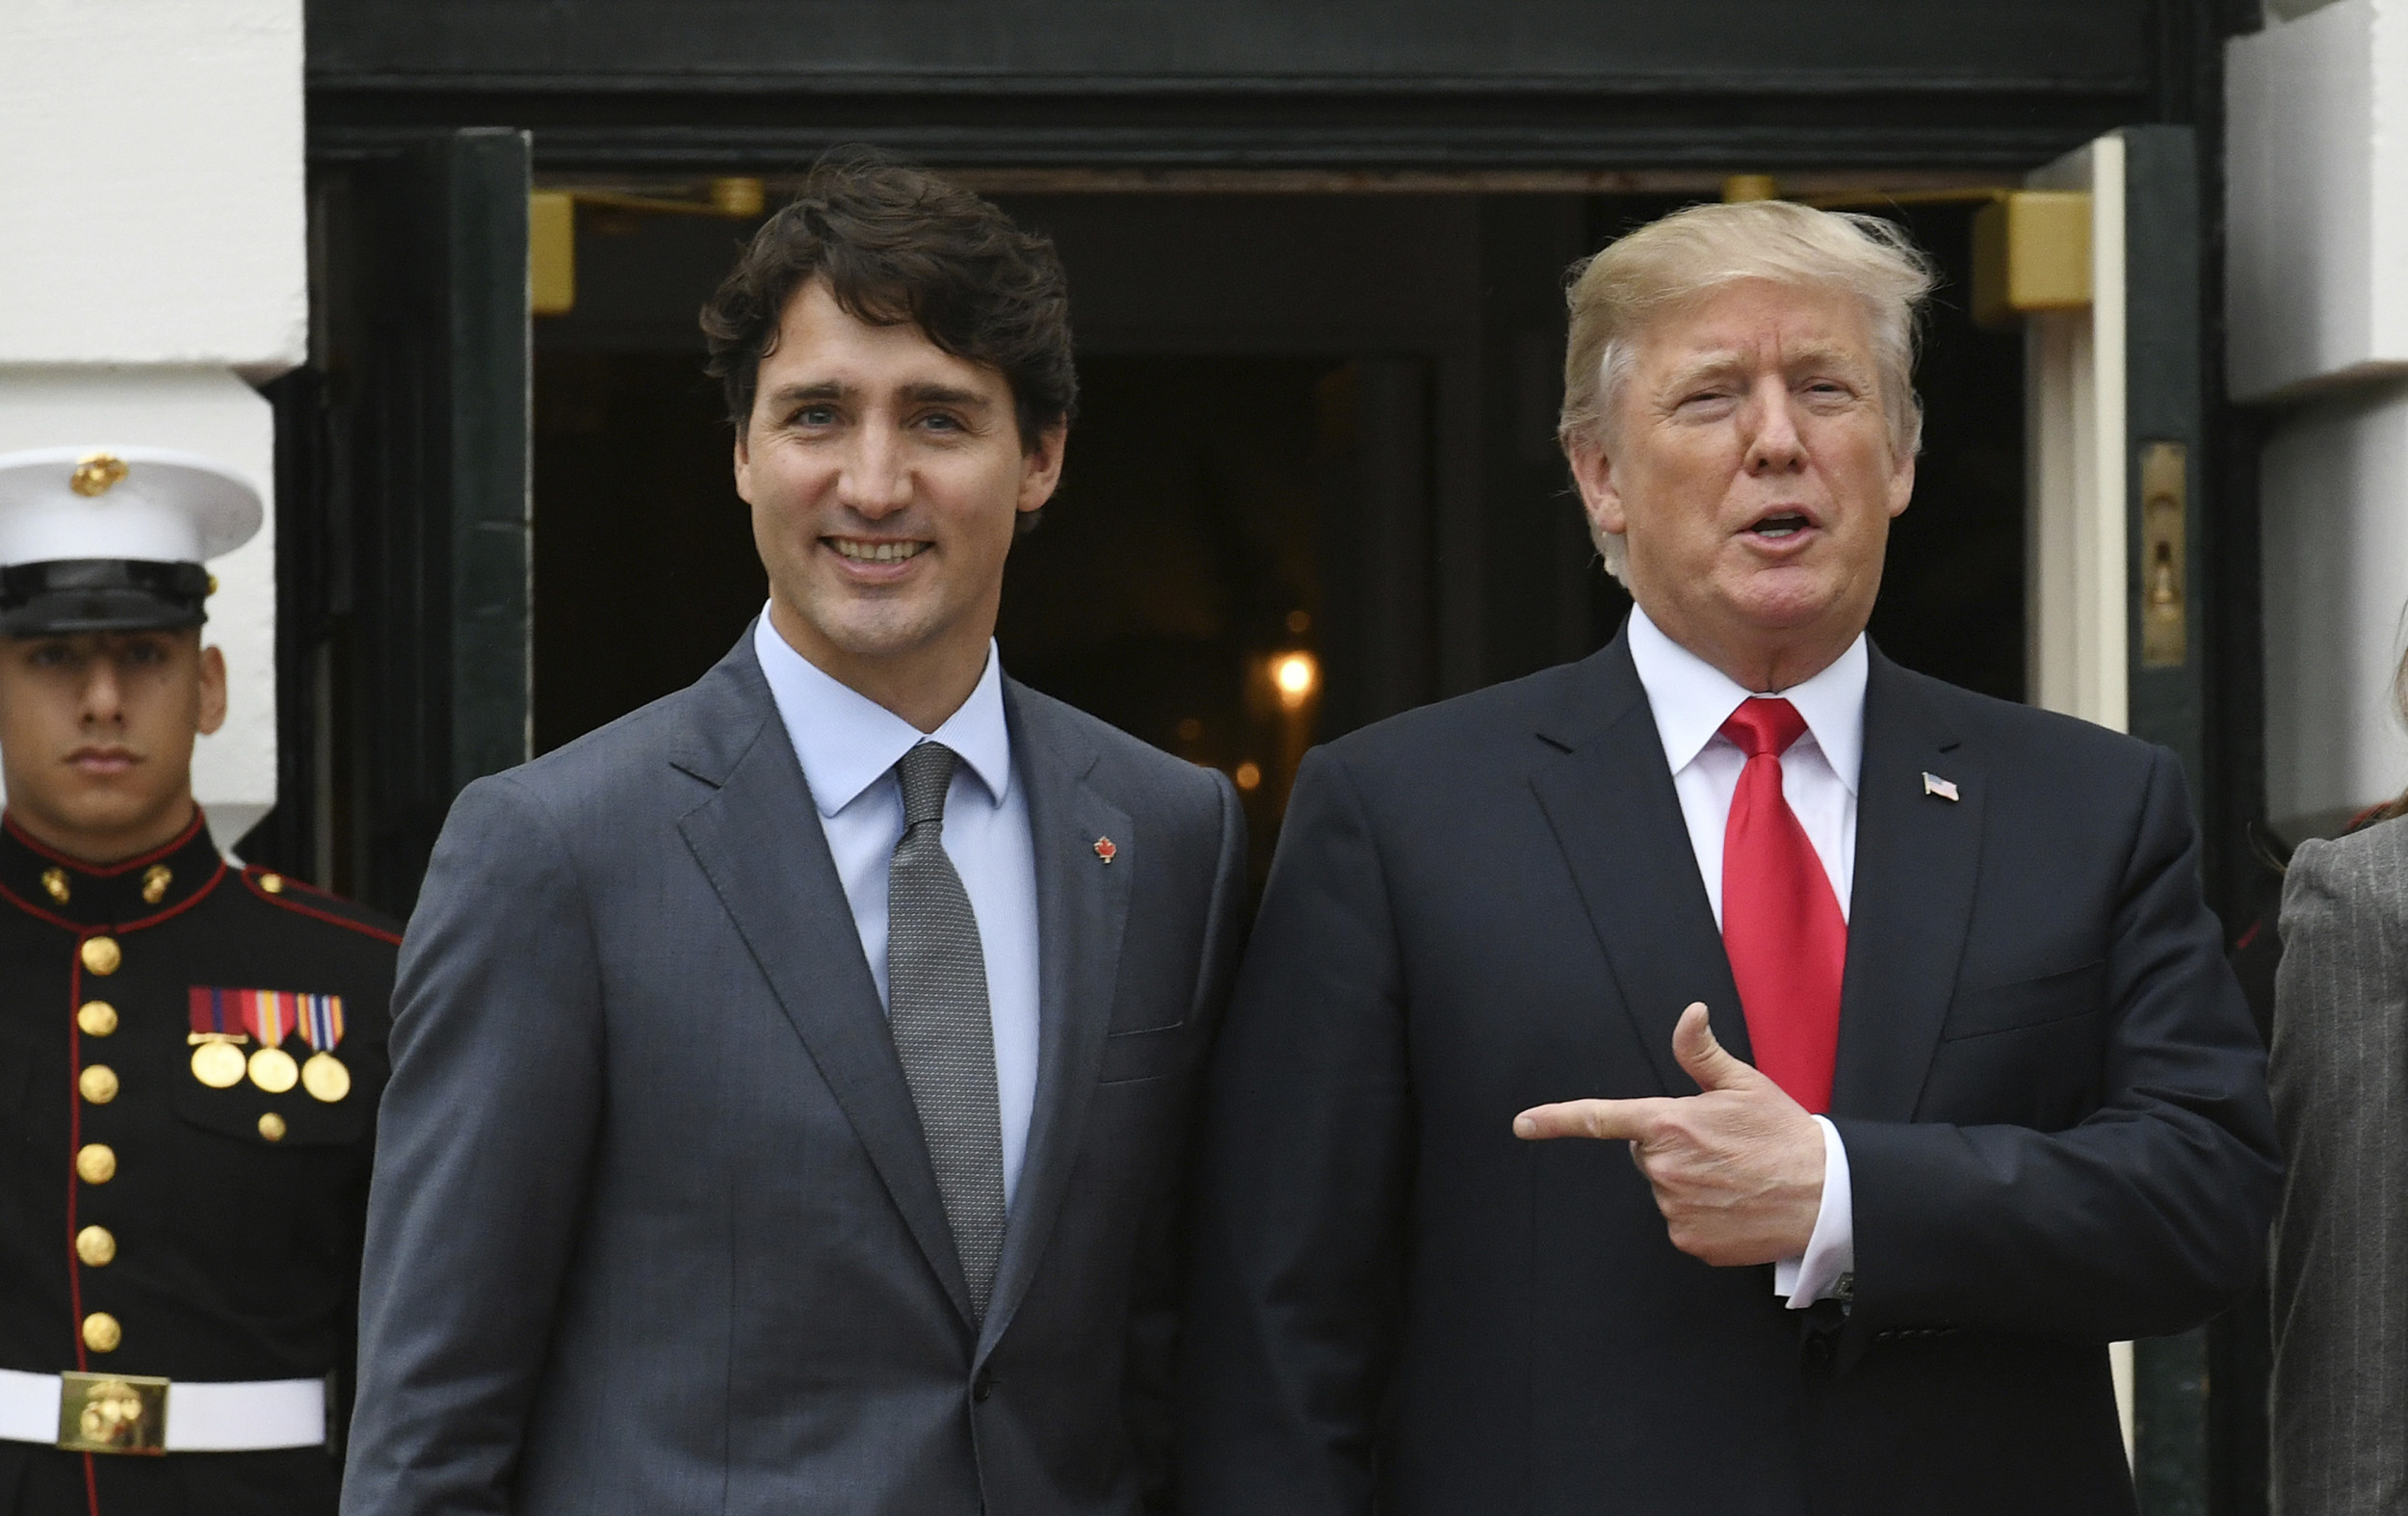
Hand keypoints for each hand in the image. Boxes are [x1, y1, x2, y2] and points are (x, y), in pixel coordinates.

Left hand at [1513, 1003, 1823, 1266]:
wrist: (1825, 1195)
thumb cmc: (1784, 1135)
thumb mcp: (1744, 1084)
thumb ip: (1702, 1051)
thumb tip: (1689, 1013)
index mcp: (1670, 1124)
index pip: (1601, 1119)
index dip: (1556, 1120)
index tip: (1523, 1123)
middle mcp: (1664, 1168)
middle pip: (1646, 1154)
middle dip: (1672, 1148)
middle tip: (1719, 1147)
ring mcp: (1674, 1208)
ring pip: (1665, 1188)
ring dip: (1689, 1181)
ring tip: (1734, 1176)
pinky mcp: (1689, 1240)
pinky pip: (1681, 1222)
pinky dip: (1702, 1214)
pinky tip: (1734, 1204)